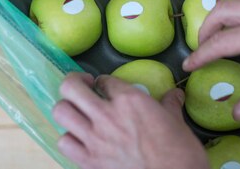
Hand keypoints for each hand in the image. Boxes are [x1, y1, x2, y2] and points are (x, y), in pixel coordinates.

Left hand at [53, 73, 208, 168]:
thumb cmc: (179, 152)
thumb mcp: (176, 121)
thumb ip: (169, 104)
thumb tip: (174, 95)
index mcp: (129, 100)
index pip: (104, 79)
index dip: (104, 81)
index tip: (107, 86)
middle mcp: (106, 115)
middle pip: (71, 87)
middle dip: (75, 82)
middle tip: (83, 86)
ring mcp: (94, 139)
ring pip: (61, 112)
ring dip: (67, 108)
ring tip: (77, 111)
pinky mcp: (89, 161)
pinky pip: (64, 143)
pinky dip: (69, 138)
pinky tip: (79, 138)